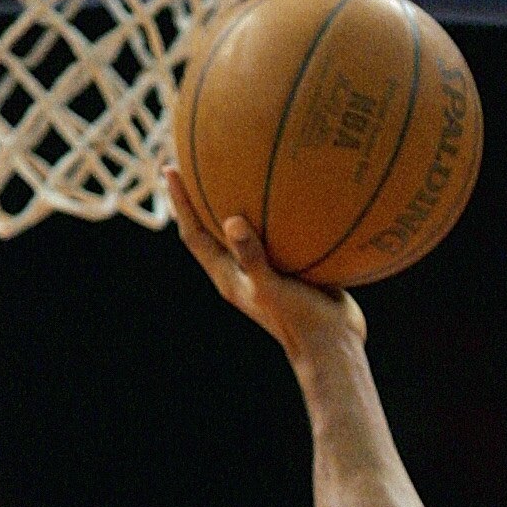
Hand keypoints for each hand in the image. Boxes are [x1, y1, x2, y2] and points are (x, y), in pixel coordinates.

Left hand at [165, 170, 365, 367]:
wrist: (334, 347)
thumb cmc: (301, 323)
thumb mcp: (274, 290)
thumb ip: (253, 258)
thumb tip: (233, 220)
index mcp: (229, 278)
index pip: (194, 235)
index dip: (181, 203)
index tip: (172, 170)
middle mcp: (242, 271)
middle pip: (210, 227)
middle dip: (199, 195)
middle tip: (193, 159)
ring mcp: (265, 270)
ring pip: (243, 229)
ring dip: (235, 200)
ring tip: (236, 166)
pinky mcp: (289, 268)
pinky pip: (276, 233)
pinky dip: (276, 211)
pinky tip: (290, 188)